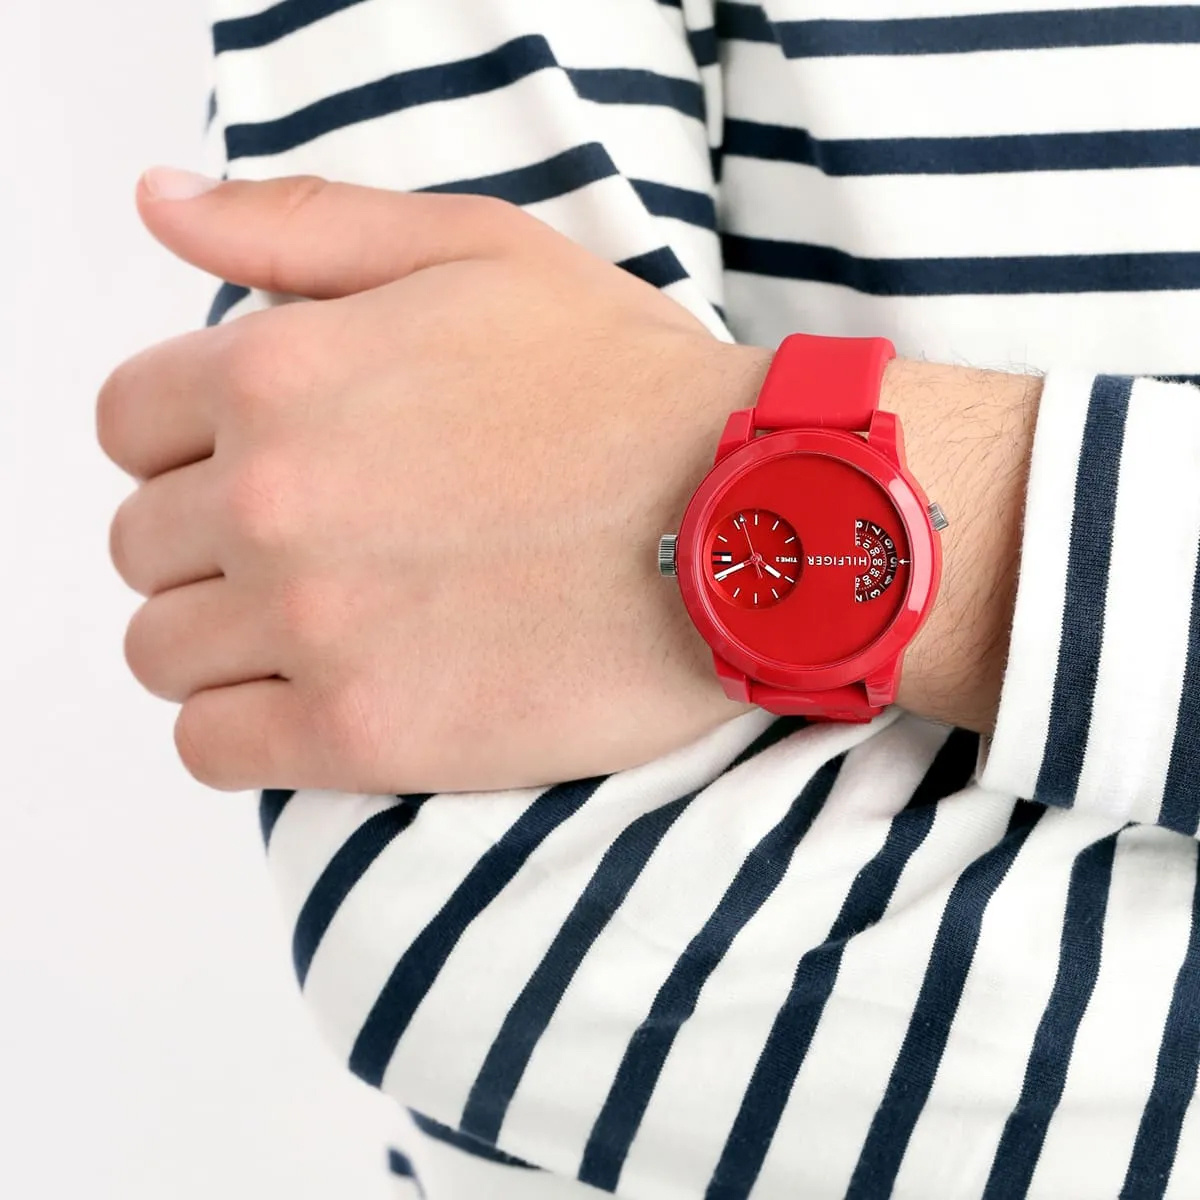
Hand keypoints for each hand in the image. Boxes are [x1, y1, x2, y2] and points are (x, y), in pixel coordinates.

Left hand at [98, 170, 767, 792]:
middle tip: (313, 546)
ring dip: (222, 640)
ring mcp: (313, 626)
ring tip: (322, 625)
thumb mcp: (476, 251)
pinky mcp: (365, 736)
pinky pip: (213, 748)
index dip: (183, 444)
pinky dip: (241, 729)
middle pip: (142, 545)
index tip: (254, 463)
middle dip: (207, 543)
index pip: (128, 424)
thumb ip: (304, 226)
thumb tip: (157, 202)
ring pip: (163, 653)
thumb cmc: (627, 387)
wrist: (749, 517)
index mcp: (279, 374)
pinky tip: (317, 698)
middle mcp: (271, 501)